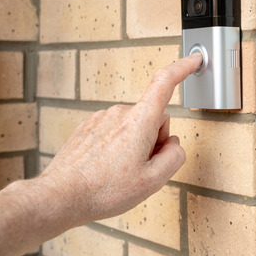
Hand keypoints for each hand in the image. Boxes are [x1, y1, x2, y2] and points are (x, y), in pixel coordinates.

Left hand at [36, 54, 202, 226]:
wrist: (61, 196)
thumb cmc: (103, 190)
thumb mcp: (152, 182)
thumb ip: (174, 157)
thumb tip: (173, 145)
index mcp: (139, 121)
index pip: (165, 83)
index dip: (183, 68)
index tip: (194, 59)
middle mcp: (119, 113)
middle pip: (153, 117)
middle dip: (155, 139)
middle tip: (141, 167)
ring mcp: (101, 118)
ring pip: (134, 126)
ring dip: (135, 145)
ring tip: (119, 172)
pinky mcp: (88, 126)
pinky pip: (114, 131)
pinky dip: (117, 147)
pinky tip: (107, 168)